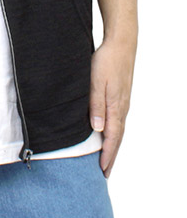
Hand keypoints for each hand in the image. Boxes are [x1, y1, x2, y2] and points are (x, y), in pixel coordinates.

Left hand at [89, 37, 136, 177]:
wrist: (121, 45)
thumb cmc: (106, 61)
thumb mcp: (96, 81)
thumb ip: (96, 104)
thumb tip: (97, 129)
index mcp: (115, 106)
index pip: (112, 137)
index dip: (107, 154)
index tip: (102, 170)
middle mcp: (122, 107)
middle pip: (118, 137)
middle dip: (111, 156)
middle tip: (105, 172)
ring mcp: (123, 102)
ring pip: (119, 129)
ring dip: (113, 146)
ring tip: (107, 158)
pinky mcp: (121, 96)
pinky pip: (119, 120)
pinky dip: (115, 133)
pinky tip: (109, 134)